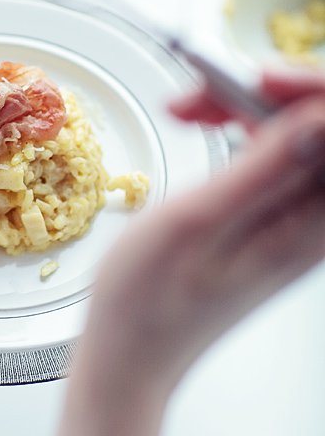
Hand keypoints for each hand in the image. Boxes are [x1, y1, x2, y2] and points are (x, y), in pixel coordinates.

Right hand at [75, 71, 324, 403]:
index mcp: (311, 226)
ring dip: (248, 105)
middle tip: (203, 93)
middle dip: (269, 92)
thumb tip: (317, 118)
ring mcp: (298, 220)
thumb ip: (263, 167)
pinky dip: (241, 128)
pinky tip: (206, 126)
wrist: (130, 355)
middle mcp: (316, 222)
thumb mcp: (196, 223)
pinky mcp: (276, 218)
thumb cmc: (148, 305)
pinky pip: (278, 152)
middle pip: (319, 124)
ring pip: (297, 131)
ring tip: (191, 108)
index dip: (305, 89)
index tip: (252, 79)